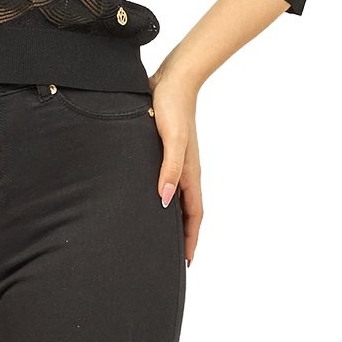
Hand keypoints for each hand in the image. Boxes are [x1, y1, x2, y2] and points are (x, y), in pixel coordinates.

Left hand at [147, 70, 202, 266]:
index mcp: (190, 172)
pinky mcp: (165, 147)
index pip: (194, 214)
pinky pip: (167, 178)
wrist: (172, 79)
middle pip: (186, 209)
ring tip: (159, 231)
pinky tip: (148, 193)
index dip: (190, 238)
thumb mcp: (172, 140)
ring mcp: (176, 158)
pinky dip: (163, 192)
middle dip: (182, 234)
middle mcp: (185, 169)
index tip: (186, 262)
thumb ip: (170, 169)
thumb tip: (166, 201)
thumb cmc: (172, 107)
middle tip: (170, 255)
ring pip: (176, 194)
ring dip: (172, 215)